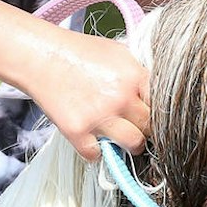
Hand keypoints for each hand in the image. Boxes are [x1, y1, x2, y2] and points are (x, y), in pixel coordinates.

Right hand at [17, 29, 151, 162]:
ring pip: (133, 145)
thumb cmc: (80, 52)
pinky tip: (93, 138)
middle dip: (146, 128)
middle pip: (151, 127)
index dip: (160, 111)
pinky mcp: (77, 131)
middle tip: (137, 126)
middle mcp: (120, 98)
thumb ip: (139, 74)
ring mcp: (99, 116)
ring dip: (129, 144)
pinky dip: (96, 151)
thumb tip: (156, 94)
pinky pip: (98, 155)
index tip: (153, 115)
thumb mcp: (118, 52)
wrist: (41, 56)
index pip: (164, 105)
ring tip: (122, 138)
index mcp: (134, 76)